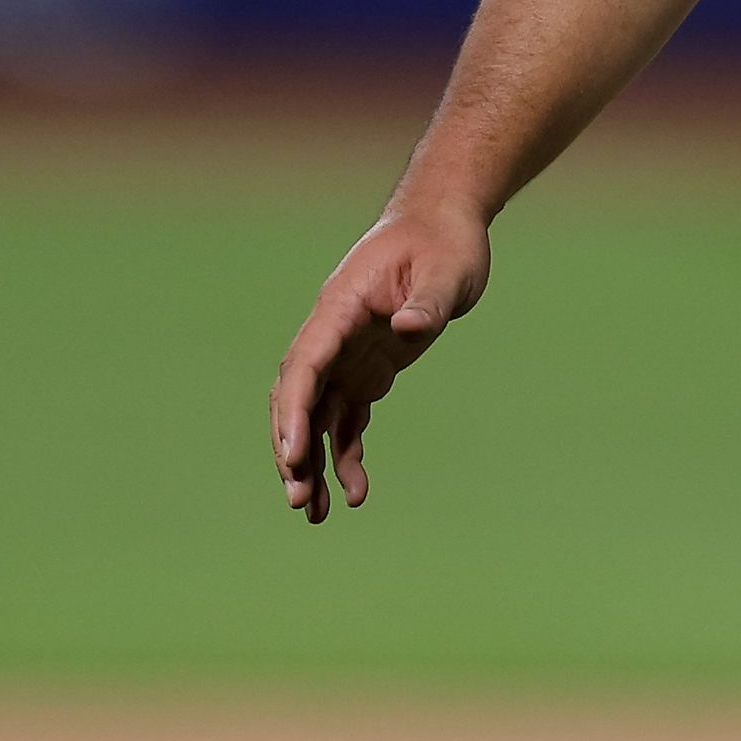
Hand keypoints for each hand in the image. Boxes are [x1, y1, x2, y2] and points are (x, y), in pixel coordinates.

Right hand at [270, 201, 489, 522]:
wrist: (446, 227)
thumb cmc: (444, 242)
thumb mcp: (446, 269)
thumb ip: (427, 301)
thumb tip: (410, 328)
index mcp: (340, 309)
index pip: (305, 364)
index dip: (294, 411)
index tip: (293, 454)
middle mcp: (333, 335)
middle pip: (298, 398)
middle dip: (293, 449)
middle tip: (299, 498)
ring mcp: (347, 353)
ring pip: (317, 416)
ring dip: (313, 463)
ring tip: (317, 513)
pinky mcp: (367, 368)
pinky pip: (347, 417)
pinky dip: (346, 452)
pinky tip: (353, 490)